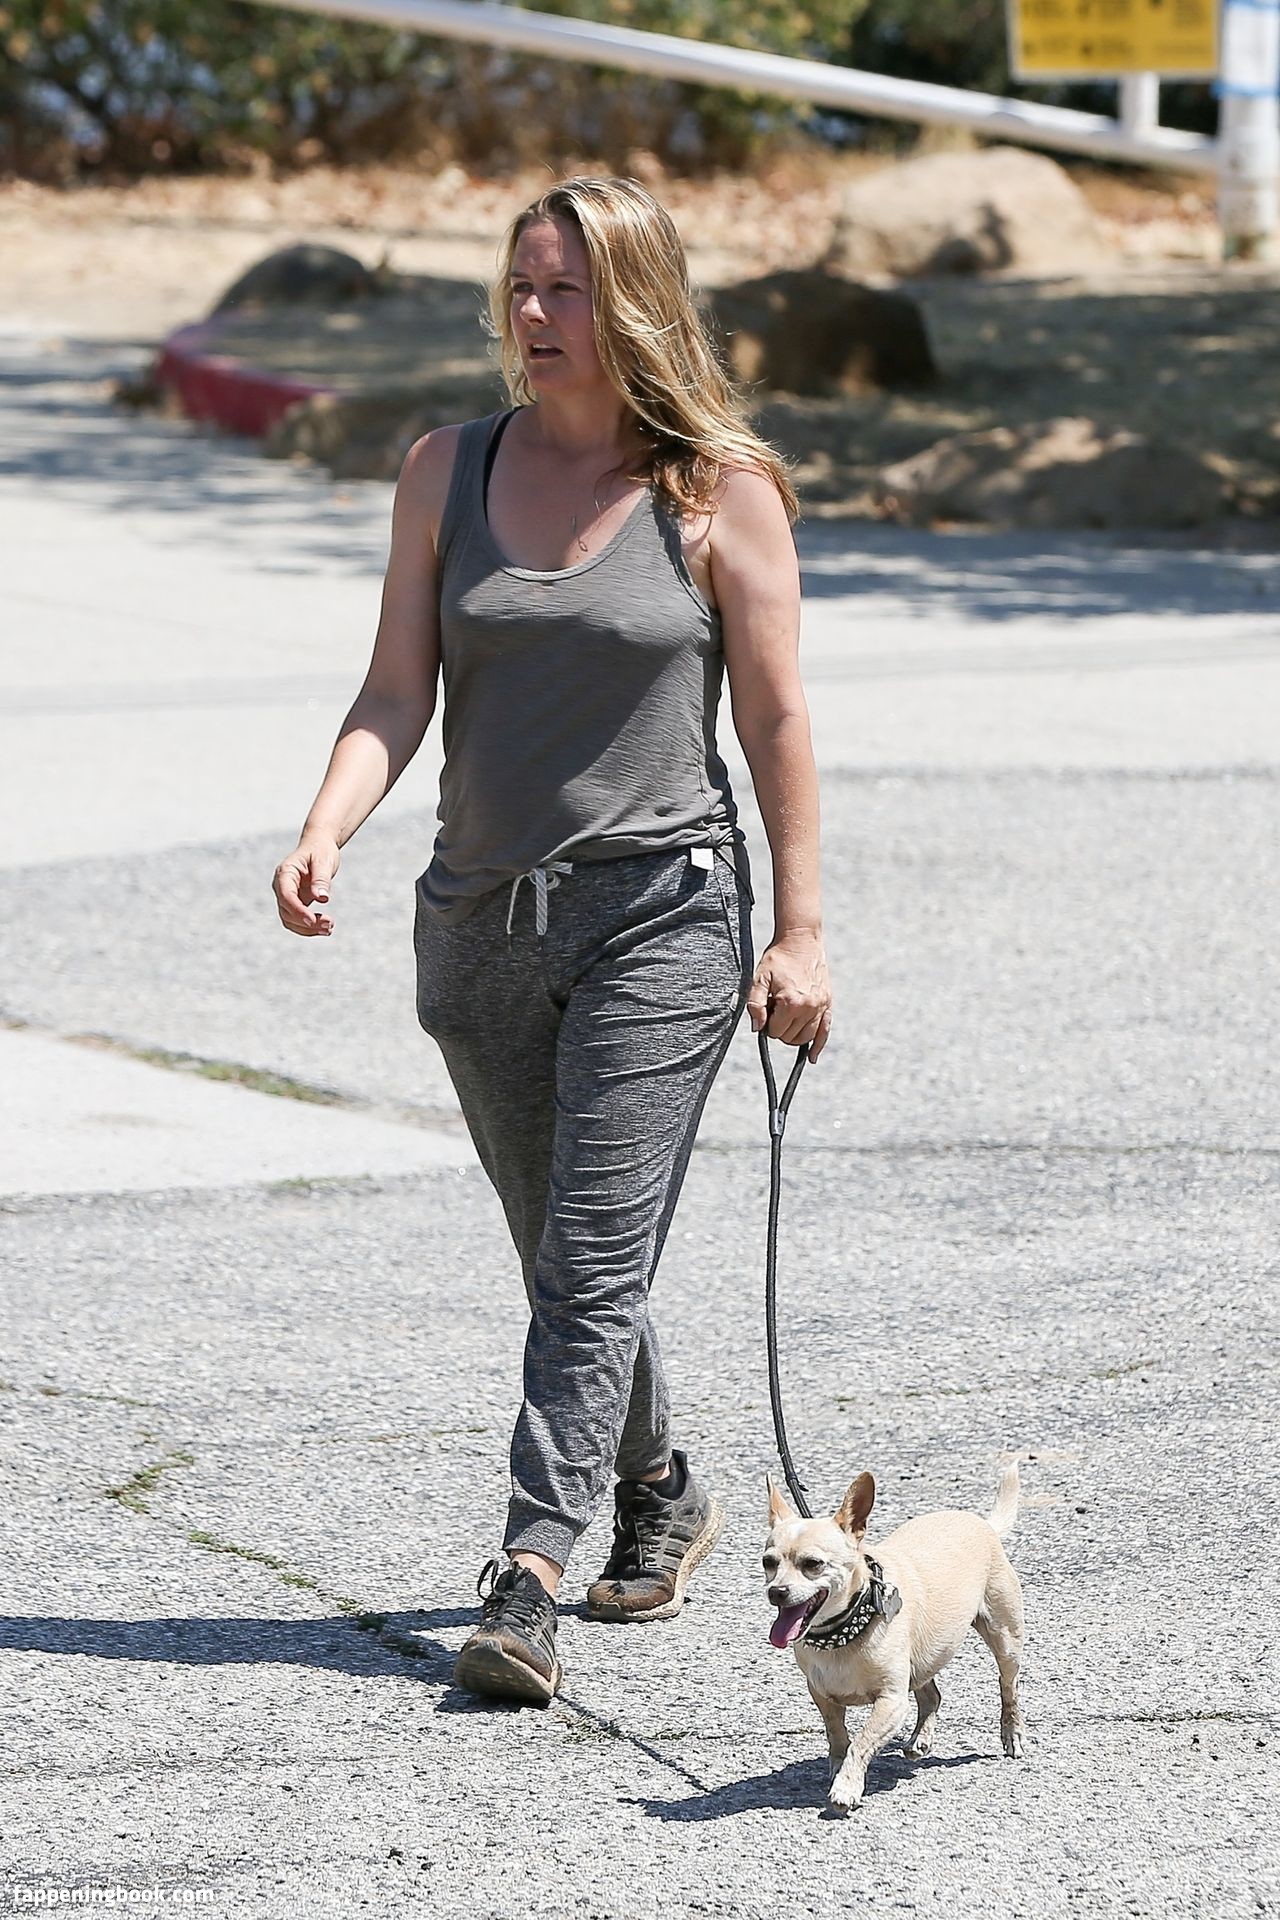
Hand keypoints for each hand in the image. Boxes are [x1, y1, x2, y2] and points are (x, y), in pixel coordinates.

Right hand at [273, 834, 339, 936]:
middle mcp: (282, 886)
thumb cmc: (321, 850)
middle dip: (306, 922)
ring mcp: (287, 896)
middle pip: (287, 912)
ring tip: (330, 928)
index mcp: (285, 873)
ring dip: (308, 929)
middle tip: (330, 924)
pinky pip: (297, 920)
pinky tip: (326, 928)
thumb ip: (321, 879)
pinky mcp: (295, 903)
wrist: (319, 846)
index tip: (313, 920)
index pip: (286, 896)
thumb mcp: (323, 861)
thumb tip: (322, 899)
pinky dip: (310, 928)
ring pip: (290, 920)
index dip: (297, 910)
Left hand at [746, 930, 831, 1062]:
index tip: (767, 1006)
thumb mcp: (759, 978)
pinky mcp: (828, 1004)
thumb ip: (755, 1004)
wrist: (801, 940)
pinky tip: (812, 1058)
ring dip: (793, 1034)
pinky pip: (825, 1031)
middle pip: (789, 1037)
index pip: (774, 1031)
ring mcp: (821, 1006)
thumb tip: (757, 1028)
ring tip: (787, 1015)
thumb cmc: (777, 959)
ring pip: (806, 1037)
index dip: (766, 1022)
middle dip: (779, 1028)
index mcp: (791, 1002)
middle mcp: (809, 1007)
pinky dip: (818, 1045)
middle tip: (776, 1008)